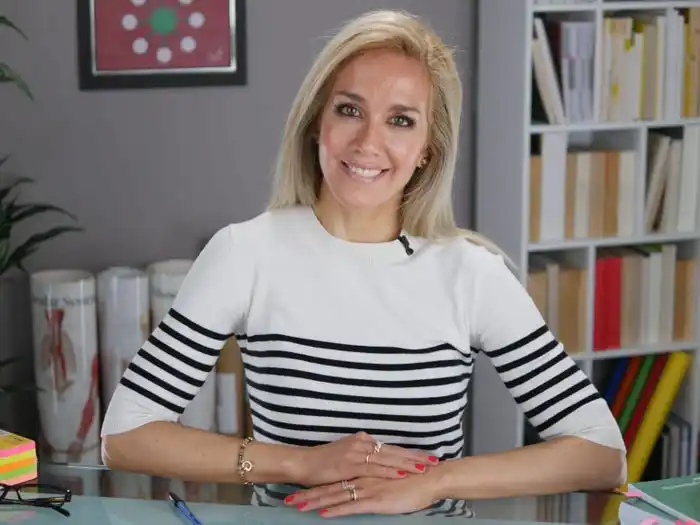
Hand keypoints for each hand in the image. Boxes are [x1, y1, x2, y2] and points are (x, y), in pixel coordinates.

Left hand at [285, 473, 439, 516]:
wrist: (428, 479)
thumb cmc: (411, 479)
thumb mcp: (387, 477)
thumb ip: (373, 479)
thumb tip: (362, 485)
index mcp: (363, 472)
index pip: (335, 480)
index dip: (316, 486)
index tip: (298, 491)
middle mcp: (361, 478)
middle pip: (329, 487)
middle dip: (308, 495)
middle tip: (288, 500)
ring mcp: (366, 489)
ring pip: (335, 496)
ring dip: (315, 503)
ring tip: (297, 507)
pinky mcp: (375, 500)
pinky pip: (351, 506)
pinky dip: (335, 510)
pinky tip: (323, 514)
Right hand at [294, 432, 437, 486]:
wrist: (303, 463)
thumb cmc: (323, 462)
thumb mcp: (346, 456)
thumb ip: (363, 458)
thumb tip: (379, 463)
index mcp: (363, 440)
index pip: (391, 447)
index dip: (409, 452)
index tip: (426, 456)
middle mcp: (362, 443)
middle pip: (394, 450)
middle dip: (415, 456)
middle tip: (434, 460)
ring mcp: (356, 452)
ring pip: (387, 458)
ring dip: (407, 463)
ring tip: (424, 467)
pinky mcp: (350, 464)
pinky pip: (374, 468)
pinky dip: (389, 471)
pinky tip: (401, 474)